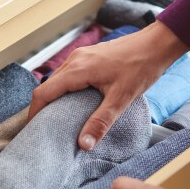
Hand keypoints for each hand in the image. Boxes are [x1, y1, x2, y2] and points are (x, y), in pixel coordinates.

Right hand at [29, 21, 187, 149]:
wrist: (157, 44)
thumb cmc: (141, 67)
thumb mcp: (121, 98)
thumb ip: (101, 122)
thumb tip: (83, 144)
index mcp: (77, 69)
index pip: (43, 93)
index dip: (34, 113)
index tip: (32, 130)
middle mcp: (74, 60)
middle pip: (47, 86)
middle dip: (42, 108)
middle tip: (44, 129)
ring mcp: (81, 56)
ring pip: (57, 80)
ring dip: (53, 98)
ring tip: (57, 119)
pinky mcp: (89, 56)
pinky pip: (68, 74)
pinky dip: (64, 89)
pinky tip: (74, 103)